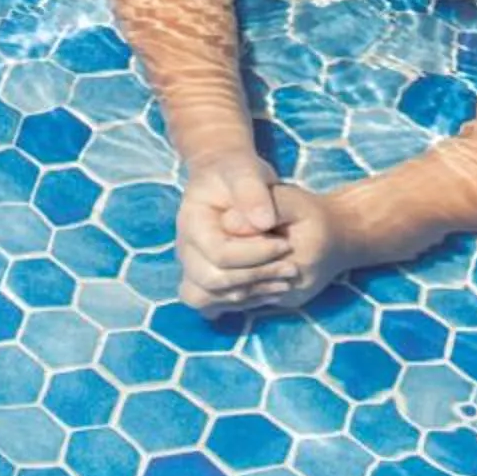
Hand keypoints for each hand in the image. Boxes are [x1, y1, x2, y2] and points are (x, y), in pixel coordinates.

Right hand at [175, 153, 297, 316]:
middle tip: (291, 267)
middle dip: (256, 277)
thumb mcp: (246, 171)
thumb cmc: (237, 172)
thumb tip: (263, 224)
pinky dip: (241, 302)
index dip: (256, 254)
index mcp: (191, 222)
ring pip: (209, 298)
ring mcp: (191, 266)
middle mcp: (185, 248)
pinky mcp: (203, 279)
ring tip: (284, 282)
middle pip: (213, 281)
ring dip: (250, 295)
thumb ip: (253, 193)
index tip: (285, 244)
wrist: (226, 178)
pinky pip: (213, 304)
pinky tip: (269, 288)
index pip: (220, 254)